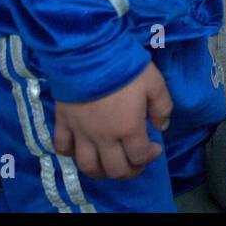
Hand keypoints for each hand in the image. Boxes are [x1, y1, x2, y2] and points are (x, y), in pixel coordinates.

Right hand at [54, 61, 171, 179]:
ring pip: (88, 166)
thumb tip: (161, 126)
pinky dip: (71, 154)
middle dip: (129, 171)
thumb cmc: (125, 67)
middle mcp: (103, 137)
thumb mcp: (155, 82)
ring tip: (109, 165)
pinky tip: (80, 149)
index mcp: (128, 129)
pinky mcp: (63, 122)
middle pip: (115, 169)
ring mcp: (81, 132)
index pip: (139, 156)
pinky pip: (63, 147)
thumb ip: (162, 107)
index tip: (155, 146)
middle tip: (136, 162)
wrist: (89, 53)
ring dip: (101, 172)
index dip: (150, 156)